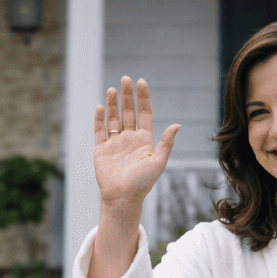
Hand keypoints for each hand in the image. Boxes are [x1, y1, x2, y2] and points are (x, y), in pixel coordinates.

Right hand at [92, 76, 179, 209]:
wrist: (123, 198)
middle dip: (127, 95)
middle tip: (125, 79)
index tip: (141, 82)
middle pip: (128, 112)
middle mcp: (130, 139)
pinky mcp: (101, 150)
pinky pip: (99, 131)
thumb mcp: (158, 162)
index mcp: (144, 140)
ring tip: (112, 89)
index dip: (143, 97)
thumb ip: (166, 143)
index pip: (144, 113)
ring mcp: (115, 144)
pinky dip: (99, 119)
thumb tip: (177, 125)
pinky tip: (100, 107)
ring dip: (112, 104)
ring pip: (113, 118)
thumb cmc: (142, 183)